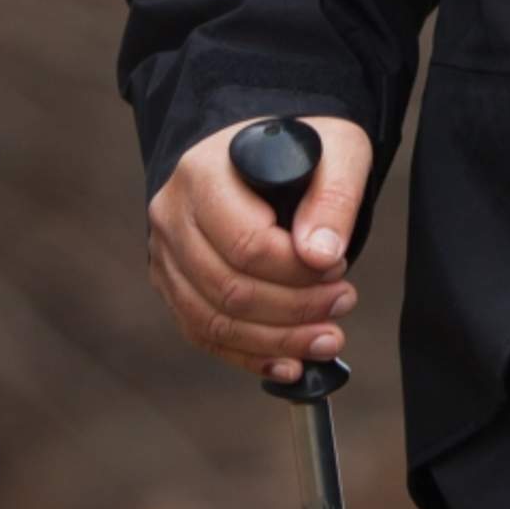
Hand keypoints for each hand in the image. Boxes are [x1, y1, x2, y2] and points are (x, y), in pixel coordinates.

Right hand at [146, 114, 368, 384]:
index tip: (338, 267)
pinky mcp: (173, 282)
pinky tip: (290, 363)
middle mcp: (172, 216)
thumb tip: (320, 255)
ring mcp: (166, 254)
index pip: (247, 245)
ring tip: (327, 338)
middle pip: (228, 288)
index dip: (298, 271)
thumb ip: (333, 196)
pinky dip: (248, 355)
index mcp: (203, 175)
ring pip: (212, 320)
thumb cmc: (298, 144)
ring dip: (275, 341)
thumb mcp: (335, 149)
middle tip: (344, 303)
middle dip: (294, 309)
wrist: (257, 147)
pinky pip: (203, 332)